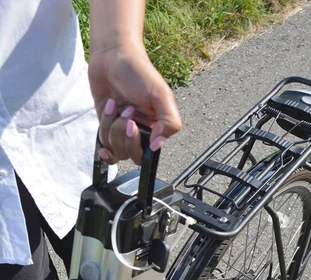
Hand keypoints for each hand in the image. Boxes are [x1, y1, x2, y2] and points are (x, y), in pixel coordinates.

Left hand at [88, 43, 181, 163]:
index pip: (147, 155)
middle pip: (128, 154)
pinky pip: (103, 143)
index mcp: (156, 128)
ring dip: (110, 126)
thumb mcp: (161, 95)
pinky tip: (108, 110)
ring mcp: (122, 131)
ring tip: (115, 105)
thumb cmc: (138, 72)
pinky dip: (102, 129)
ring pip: (114, 149)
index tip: (133, 123)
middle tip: (125, 110)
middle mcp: (140, 133)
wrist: (112, 56)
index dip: (136, 144)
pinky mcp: (107, 126)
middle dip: (122, 134)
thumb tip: (156, 146)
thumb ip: (170, 122)